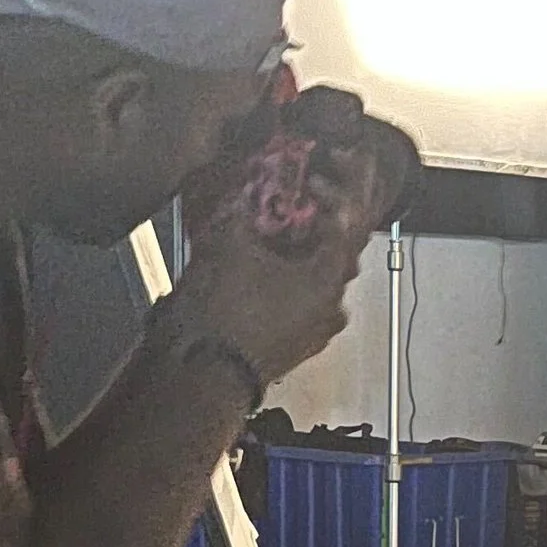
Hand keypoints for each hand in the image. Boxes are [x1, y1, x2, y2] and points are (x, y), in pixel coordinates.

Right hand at [174, 90, 419, 380]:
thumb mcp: (229, 242)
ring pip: (318, 278)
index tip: (322, 169)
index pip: (351, 220)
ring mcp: (312, 332)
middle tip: (308, 192)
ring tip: (280, 224)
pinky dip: (288, 276)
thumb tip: (245, 189)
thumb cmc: (219, 319)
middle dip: (322, 218)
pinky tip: (263, 263)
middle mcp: (329, 309)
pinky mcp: (290, 346)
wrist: (195, 377)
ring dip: (303, 249)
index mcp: (328, 279)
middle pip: (338, 250)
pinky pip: (299, 301)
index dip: (337, 187)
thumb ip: (244, 206)